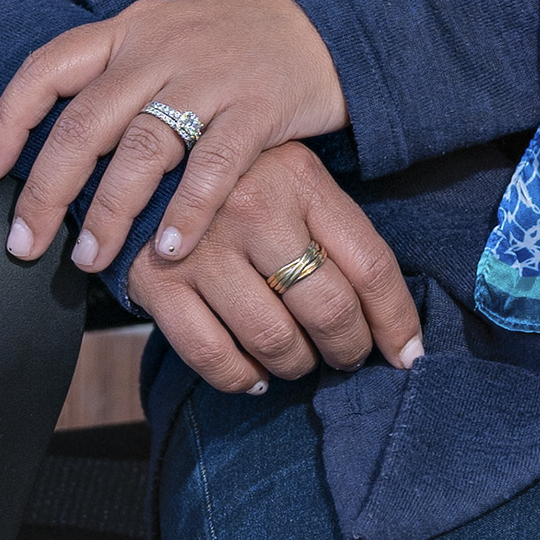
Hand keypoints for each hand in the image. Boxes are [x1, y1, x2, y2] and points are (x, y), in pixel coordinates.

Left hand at [0, 0, 346, 273]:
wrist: (327, 20)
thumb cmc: (237, 43)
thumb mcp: (166, 38)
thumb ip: (117, 79)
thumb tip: (59, 149)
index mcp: (129, 30)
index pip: (48, 68)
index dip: (8, 120)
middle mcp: (160, 48)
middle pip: (85, 122)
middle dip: (46, 190)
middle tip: (24, 244)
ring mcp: (211, 76)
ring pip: (142, 148)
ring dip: (110, 212)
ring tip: (93, 261)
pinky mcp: (260, 106)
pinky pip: (214, 166)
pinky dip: (187, 211)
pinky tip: (169, 251)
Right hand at [125, 142, 423, 395]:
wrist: (133, 161)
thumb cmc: (235, 181)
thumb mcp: (293, 179)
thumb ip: (335, 232)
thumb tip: (391, 321)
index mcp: (299, 178)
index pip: (370, 263)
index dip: (395, 319)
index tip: (407, 353)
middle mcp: (253, 208)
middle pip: (327, 308)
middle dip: (347, 349)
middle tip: (347, 358)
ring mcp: (202, 247)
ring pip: (274, 339)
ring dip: (296, 366)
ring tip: (299, 361)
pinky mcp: (156, 282)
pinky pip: (212, 356)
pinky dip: (241, 378)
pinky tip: (254, 375)